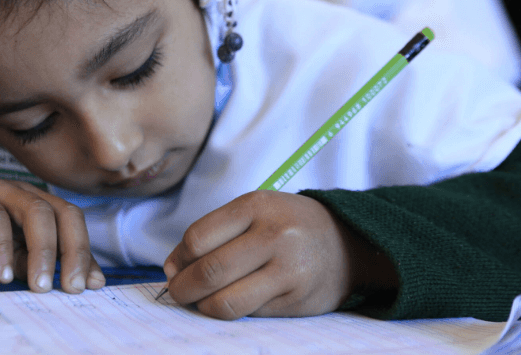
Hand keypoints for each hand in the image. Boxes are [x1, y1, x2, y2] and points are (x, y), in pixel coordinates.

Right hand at [0, 179, 104, 293]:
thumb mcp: (7, 261)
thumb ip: (33, 266)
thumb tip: (69, 285)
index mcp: (40, 207)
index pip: (73, 226)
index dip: (87, 254)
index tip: (95, 286)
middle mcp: (26, 194)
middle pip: (65, 214)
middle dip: (75, 251)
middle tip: (74, 288)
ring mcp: (0, 190)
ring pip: (36, 212)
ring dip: (44, 252)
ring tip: (41, 287)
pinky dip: (1, 247)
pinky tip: (2, 275)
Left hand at [162, 190, 396, 319]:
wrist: (348, 244)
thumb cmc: (288, 225)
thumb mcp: (256, 211)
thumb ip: (215, 233)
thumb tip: (172, 268)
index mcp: (257, 206)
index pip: (198, 238)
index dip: (178, 258)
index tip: (173, 268)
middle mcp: (275, 236)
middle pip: (209, 271)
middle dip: (182, 288)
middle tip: (177, 292)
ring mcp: (288, 271)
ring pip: (226, 301)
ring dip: (202, 306)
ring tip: (200, 301)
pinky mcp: (296, 301)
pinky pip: (249, 313)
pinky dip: (230, 312)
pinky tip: (230, 302)